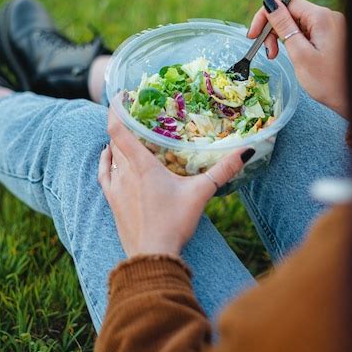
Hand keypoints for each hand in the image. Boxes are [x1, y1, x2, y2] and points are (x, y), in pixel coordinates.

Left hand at [98, 110, 252, 257]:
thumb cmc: (174, 222)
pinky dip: (105, 159)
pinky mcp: (112, 201)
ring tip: (129, 133)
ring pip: (111, 155)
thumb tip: (247, 151)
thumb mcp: (201, 193)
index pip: (118, 129)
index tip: (122, 95)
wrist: (151, 256)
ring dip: (117, 142)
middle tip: (136, 113)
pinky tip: (107, 155)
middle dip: (122, 123)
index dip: (116, 109)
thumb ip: (223, 170)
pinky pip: (104, 172)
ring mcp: (115, 187)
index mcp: (142, 165)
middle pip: (115, 139)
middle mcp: (124, 171)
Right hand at [248, 0, 347, 117]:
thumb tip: (270, 3)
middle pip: (290, 11)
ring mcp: (330, 26)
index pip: (285, 2)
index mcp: (321, 17)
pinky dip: (293, 41)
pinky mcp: (330, 36)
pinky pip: (305, 31)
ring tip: (275, 56)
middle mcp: (327, 17)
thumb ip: (284, 26)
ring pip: (296, 22)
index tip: (253, 35)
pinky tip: (290, 55)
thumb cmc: (328, 82)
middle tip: (267, 52)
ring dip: (281, 36)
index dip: (265, 16)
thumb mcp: (300, 54)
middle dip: (273, 29)